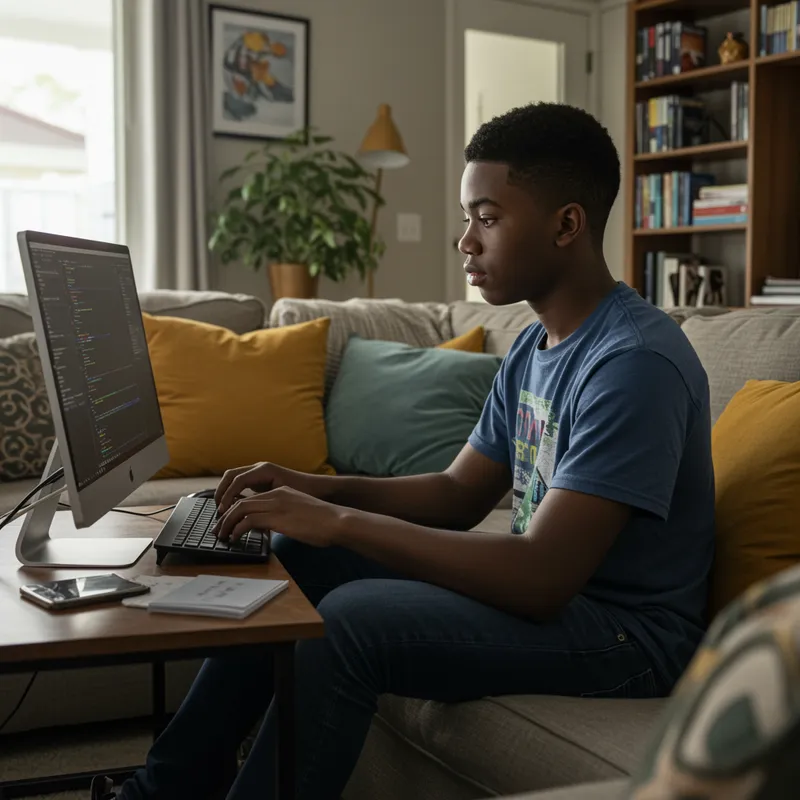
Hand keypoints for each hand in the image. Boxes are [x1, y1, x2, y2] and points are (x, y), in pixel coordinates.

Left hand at [212, 486, 345, 546]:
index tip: (228, 522)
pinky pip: (247, 521)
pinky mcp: (276, 516)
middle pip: (240, 501)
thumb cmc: (325, 522)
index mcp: (282, 491)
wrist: (337, 521)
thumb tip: (273, 528)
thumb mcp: (301, 514)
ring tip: (222, 536)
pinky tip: (235, 538)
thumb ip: (285, 516)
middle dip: (225, 517)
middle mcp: (276, 494)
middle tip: (219, 530)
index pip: (251, 498)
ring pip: (239, 509)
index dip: (235, 510)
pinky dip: (237, 530)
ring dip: (227, 523)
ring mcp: (275, 504)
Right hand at [215, 462, 296, 515]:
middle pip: (231, 475)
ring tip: (222, 508)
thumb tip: (246, 517)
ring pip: (234, 477)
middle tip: (218, 509)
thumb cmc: (304, 493)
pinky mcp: (260, 478)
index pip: (238, 480)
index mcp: (264, 470)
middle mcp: (259, 468)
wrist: (318, 487)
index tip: (223, 510)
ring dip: (225, 491)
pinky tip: (233, 505)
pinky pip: (241, 482)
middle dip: (221, 491)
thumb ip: (264, 505)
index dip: (228, 495)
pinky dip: (233, 491)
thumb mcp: (283, 499)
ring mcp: (259, 472)